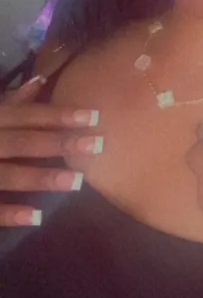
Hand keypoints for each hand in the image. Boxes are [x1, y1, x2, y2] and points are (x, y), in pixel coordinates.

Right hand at [0, 75, 101, 226]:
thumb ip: (8, 100)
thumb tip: (40, 81)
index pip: (24, 114)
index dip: (57, 115)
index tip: (93, 116)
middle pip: (21, 141)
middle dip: (59, 142)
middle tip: (98, 144)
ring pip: (7, 174)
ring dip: (41, 177)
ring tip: (77, 181)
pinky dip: (9, 212)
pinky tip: (36, 216)